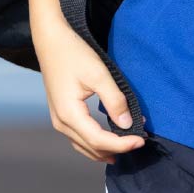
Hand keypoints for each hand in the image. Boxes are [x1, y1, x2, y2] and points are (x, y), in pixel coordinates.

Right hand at [32, 19, 146, 162]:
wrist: (52, 42)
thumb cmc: (75, 55)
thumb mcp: (99, 75)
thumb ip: (114, 101)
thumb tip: (127, 124)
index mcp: (69, 114)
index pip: (99, 140)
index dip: (122, 144)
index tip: (141, 140)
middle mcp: (61, 123)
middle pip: (91, 147)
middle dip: (116, 149)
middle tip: (139, 143)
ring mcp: (58, 120)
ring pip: (83, 146)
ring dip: (105, 150)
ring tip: (126, 148)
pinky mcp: (61, 115)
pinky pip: (78, 138)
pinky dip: (95, 143)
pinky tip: (108, 142)